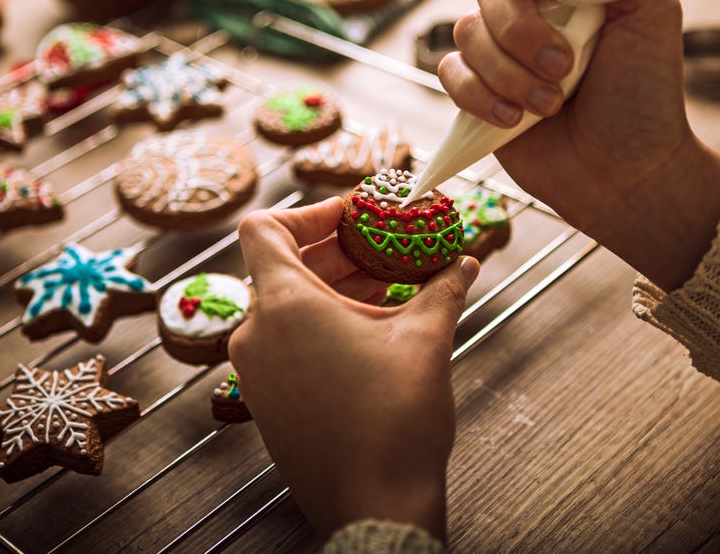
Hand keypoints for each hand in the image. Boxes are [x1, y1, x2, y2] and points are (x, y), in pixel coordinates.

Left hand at [230, 198, 479, 539]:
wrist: (375, 506)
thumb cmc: (393, 425)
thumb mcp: (426, 339)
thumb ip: (443, 286)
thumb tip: (463, 261)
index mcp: (284, 305)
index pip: (265, 227)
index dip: (308, 212)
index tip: (350, 217)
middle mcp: (256, 334)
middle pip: (281, 265)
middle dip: (335, 251)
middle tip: (380, 249)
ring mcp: (256, 370)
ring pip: (285, 306)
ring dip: (331, 289)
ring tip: (383, 289)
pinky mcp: (266, 400)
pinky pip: (284, 342)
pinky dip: (319, 324)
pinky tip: (368, 331)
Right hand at [439, 0, 719, 289]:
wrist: (625, 173)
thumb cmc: (645, 94)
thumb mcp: (651, 12)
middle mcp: (531, 7)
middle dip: (523, 32)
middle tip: (565, 67)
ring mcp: (500, 50)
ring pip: (467, 32)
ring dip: (509, 73)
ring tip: (550, 105)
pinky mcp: (477, 90)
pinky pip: (451, 74)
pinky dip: (482, 97)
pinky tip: (515, 120)